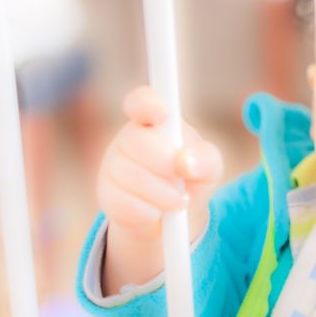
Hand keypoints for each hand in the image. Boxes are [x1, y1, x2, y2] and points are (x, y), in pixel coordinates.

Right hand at [97, 86, 223, 240]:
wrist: (173, 215)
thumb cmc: (192, 178)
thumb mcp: (209, 167)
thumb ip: (206, 158)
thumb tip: (186, 162)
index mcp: (155, 121)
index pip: (142, 101)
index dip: (148, 103)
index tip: (162, 113)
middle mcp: (129, 137)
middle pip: (137, 142)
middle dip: (166, 165)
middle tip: (183, 178)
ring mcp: (113, 164)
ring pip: (131, 177)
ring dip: (163, 195)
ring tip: (179, 200)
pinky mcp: (106, 193)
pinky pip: (125, 204)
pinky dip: (149, 213)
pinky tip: (157, 211)